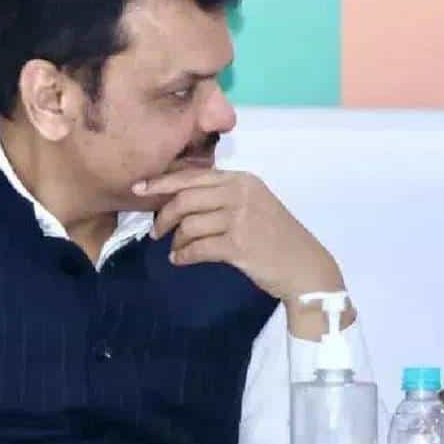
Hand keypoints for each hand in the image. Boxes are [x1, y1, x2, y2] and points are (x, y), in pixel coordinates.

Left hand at [138, 170, 340, 301]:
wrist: (304, 267)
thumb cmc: (277, 237)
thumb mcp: (255, 204)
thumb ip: (225, 196)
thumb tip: (180, 198)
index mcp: (243, 180)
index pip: (193, 176)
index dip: (162, 182)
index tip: (139, 189)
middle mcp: (241, 194)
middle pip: (185, 199)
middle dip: (164, 216)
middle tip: (156, 232)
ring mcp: (240, 219)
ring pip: (189, 225)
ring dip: (175, 240)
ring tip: (176, 250)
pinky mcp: (238, 245)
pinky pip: (197, 249)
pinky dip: (184, 256)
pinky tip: (181, 260)